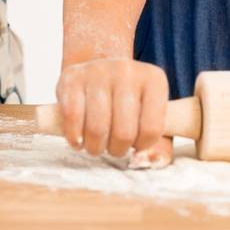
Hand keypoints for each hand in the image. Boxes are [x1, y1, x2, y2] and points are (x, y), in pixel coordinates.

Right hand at [55, 57, 172, 163]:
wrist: (98, 69)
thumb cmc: (126, 99)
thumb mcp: (149, 109)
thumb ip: (157, 138)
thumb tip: (151, 159)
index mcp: (153, 79)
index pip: (152, 128)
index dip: (141, 145)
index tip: (135, 144)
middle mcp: (127, 71)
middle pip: (124, 132)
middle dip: (117, 149)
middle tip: (113, 148)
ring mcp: (98, 71)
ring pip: (97, 128)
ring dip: (95, 147)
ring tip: (95, 145)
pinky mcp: (72, 76)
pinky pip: (72, 117)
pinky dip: (73, 136)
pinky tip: (78, 140)